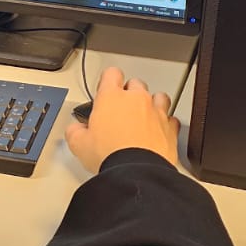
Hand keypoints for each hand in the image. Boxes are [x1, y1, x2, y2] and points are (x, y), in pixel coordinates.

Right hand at [65, 66, 179, 172]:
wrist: (137, 172)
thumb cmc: (111, 154)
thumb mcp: (79, 144)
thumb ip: (75, 131)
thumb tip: (76, 130)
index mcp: (111, 98)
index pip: (111, 74)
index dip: (108, 81)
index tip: (105, 90)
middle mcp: (136, 99)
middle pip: (135, 83)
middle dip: (129, 93)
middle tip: (121, 110)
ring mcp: (156, 112)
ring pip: (159, 96)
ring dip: (152, 103)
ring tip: (143, 117)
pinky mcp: (170, 128)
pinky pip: (171, 119)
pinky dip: (165, 123)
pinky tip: (158, 131)